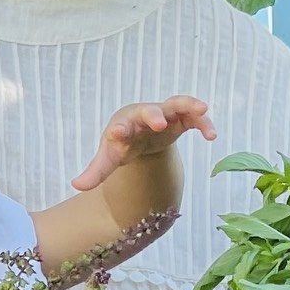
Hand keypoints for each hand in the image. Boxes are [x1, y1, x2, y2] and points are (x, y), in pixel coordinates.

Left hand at [70, 97, 214, 192]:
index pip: (120, 127)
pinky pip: (194, 117)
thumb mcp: (111, 158)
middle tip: (158, 122)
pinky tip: (212, 135)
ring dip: (188, 105)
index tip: (117, 133)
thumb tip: (77, 185)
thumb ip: (97, 171)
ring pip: (176, 104)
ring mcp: (165, 114)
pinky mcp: (181, 118)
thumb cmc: (124, 143)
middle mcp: (144, 115)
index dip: (120, 130)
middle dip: (152, 115)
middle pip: (147, 112)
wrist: (141, 132)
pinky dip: (203, 123)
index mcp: (124, 125)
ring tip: (202, 109)